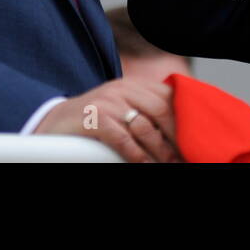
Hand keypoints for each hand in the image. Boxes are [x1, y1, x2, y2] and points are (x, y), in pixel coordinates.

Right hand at [33, 78, 181, 162]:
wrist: (54, 122)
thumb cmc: (95, 119)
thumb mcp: (122, 108)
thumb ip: (145, 110)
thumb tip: (177, 130)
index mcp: (134, 84)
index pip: (168, 94)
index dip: (185, 115)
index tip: (195, 135)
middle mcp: (123, 88)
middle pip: (161, 109)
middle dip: (176, 135)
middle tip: (184, 155)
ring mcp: (108, 101)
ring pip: (144, 126)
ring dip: (160, 150)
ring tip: (169, 163)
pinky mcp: (94, 117)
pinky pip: (122, 138)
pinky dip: (137, 154)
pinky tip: (144, 165)